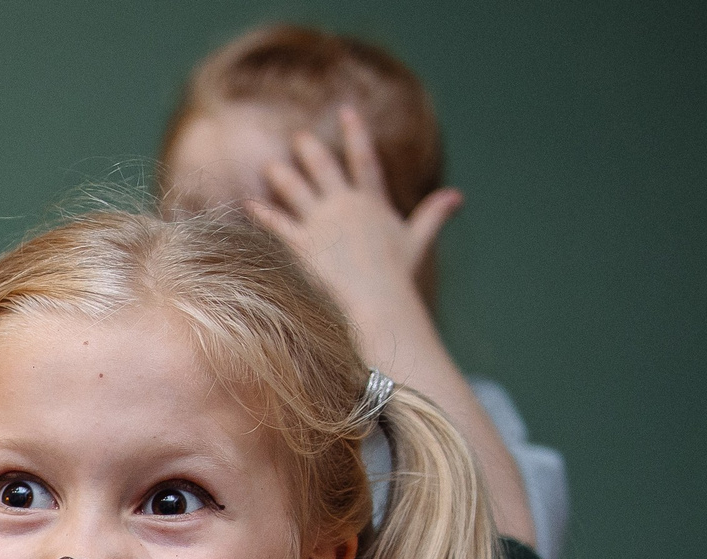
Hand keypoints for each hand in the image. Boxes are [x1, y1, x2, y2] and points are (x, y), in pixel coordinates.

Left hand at [245, 106, 459, 334]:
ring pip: (296, 191)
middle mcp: (345, 206)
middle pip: (324, 169)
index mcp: (372, 202)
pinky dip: (263, 214)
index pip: (363, 159)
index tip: (346, 111)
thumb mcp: (418, 240)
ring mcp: (322, 224)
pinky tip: (248, 205)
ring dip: (283, 178)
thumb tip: (458, 196)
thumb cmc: (398, 275)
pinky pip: (277, 225)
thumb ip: (434, 214)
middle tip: (299, 136)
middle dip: (311, 150)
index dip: (355, 133)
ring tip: (271, 167)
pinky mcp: (302, 245)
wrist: (378, 299)